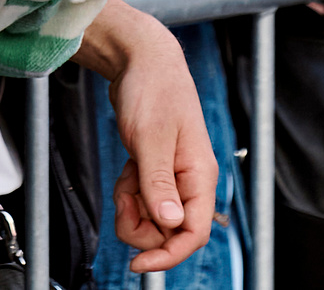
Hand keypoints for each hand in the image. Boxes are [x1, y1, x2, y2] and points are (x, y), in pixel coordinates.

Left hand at [85, 3, 217, 273]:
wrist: (141, 60)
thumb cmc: (151, 91)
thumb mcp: (150, 139)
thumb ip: (159, 184)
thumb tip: (171, 225)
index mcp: (199, 176)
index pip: (194, 232)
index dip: (168, 254)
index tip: (138, 264)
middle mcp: (190, 180)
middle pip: (169, 231)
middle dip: (141, 225)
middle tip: (124, 199)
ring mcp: (174, 176)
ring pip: (153, 218)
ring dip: (132, 207)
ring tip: (125, 178)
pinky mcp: (157, 170)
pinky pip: (143, 199)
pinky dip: (129, 193)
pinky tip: (127, 170)